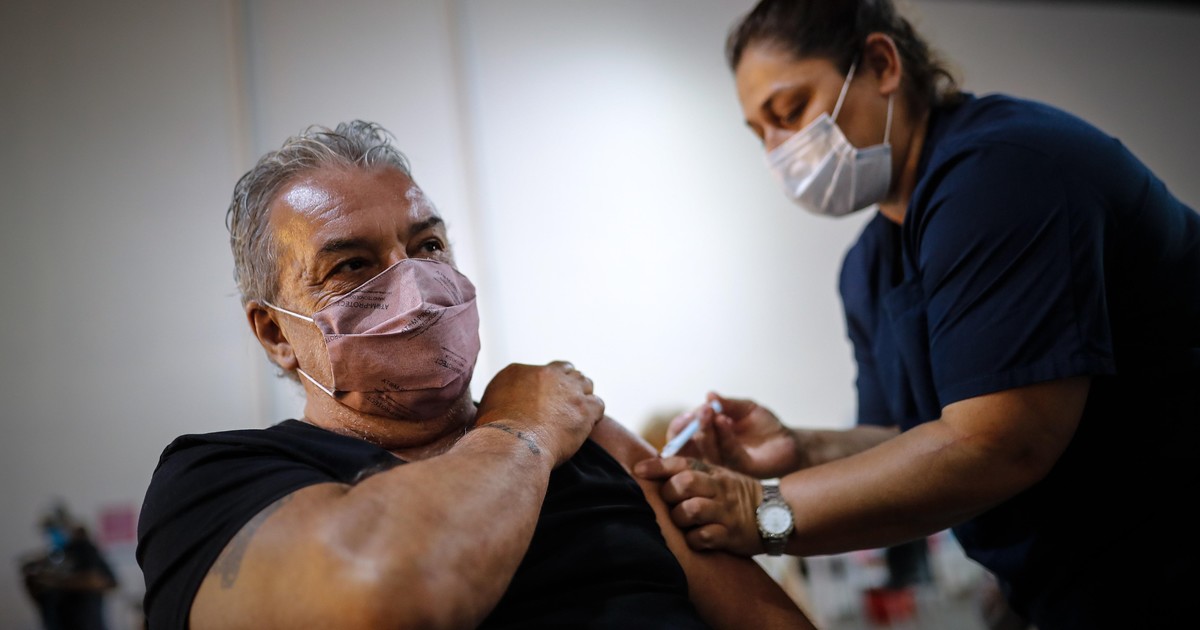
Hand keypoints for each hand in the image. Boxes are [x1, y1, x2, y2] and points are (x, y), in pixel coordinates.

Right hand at [476, 361, 603, 466]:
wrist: (512, 444)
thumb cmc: (495, 435)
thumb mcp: (487, 408)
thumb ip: (500, 400)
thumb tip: (503, 407)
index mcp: (518, 372)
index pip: (540, 372)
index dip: (545, 387)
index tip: (544, 401)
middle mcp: (545, 373)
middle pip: (565, 370)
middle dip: (566, 384)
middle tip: (564, 404)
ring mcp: (567, 388)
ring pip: (585, 382)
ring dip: (582, 396)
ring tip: (577, 414)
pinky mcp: (585, 407)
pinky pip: (598, 404)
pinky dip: (594, 415)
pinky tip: (587, 425)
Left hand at [633, 456, 764, 555]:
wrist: (776, 513)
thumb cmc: (734, 495)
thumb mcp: (717, 476)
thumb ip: (689, 472)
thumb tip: (651, 468)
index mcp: (712, 472)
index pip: (681, 463)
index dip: (657, 466)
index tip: (638, 471)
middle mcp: (718, 489)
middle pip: (683, 484)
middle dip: (669, 494)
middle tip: (670, 502)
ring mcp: (725, 512)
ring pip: (690, 510)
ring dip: (679, 518)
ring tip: (683, 522)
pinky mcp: (731, 535)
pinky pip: (703, 537)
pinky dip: (693, 540)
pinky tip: (695, 539)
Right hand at [667, 393, 801, 477]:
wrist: (788, 441)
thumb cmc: (764, 426)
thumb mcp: (744, 408)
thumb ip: (727, 404)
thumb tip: (709, 395)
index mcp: (706, 439)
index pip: (681, 438)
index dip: (679, 427)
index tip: (688, 413)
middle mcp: (711, 453)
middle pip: (686, 449)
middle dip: (689, 428)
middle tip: (701, 410)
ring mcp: (724, 464)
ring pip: (705, 451)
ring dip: (705, 430)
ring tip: (711, 411)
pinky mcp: (740, 469)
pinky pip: (727, 453)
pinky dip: (724, 435)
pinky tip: (725, 420)